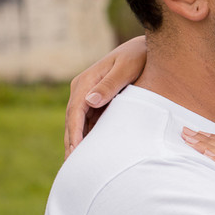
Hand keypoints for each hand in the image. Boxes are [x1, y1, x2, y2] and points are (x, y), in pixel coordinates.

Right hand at [64, 35, 147, 157]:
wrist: (143, 48)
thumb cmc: (137, 56)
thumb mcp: (126, 68)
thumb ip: (110, 84)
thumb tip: (91, 101)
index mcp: (85, 82)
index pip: (75, 112)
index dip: (75, 133)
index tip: (75, 150)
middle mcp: (82, 89)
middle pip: (72, 121)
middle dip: (71, 143)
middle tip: (71, 167)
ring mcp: (87, 96)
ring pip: (78, 124)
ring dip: (76, 142)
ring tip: (77, 166)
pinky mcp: (96, 102)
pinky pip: (88, 122)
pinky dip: (86, 136)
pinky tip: (88, 152)